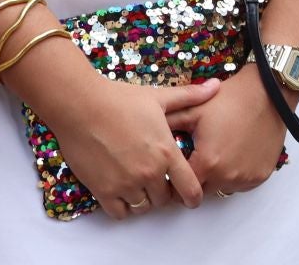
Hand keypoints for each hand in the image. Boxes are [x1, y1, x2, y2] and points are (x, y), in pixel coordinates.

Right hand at [38, 77, 216, 218]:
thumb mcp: (160, 97)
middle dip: (165, 193)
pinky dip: (123, 206)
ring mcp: (125, 184)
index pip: (190, 188)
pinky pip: (119, 213)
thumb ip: (190, 96)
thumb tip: (216, 86)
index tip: (192, 196)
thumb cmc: (121, 100)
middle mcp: (149, 173)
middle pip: (165, 200)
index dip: (194, 196)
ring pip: (143, 207)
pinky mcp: (103, 190)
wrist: (82, 106)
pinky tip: (122, 191)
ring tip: (140, 183)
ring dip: (144, 199)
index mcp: (166, 153)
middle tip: (159, 181)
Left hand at [164, 73, 288, 198]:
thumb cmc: (229, 100)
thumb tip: (144, 135)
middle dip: (195, 179)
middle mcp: (226, 177)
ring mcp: (246, 179)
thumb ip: (166, 124)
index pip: (180, 188)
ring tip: (218, 153)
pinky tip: (235, 154)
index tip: (176, 168)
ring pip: (222, 189)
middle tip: (197, 158)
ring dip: (216, 178)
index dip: (175, 178)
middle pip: (201, 191)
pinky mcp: (261, 177)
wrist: (268, 92)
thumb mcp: (194, 110)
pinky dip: (235, 175)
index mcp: (206, 164)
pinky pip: (241, 184)